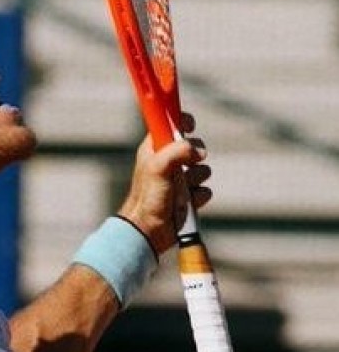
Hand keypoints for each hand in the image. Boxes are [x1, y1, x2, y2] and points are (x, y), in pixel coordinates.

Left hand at [117, 114, 211, 254]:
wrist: (148, 230)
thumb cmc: (148, 198)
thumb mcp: (158, 168)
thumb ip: (176, 152)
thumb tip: (197, 151)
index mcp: (155, 150)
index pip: (170, 125)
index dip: (182, 121)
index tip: (190, 125)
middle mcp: (167, 162)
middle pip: (194, 146)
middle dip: (195, 156)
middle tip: (187, 165)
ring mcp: (179, 180)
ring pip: (203, 169)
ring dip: (197, 179)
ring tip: (182, 190)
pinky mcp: (188, 197)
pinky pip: (205, 190)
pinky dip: (199, 197)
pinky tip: (187, 203)